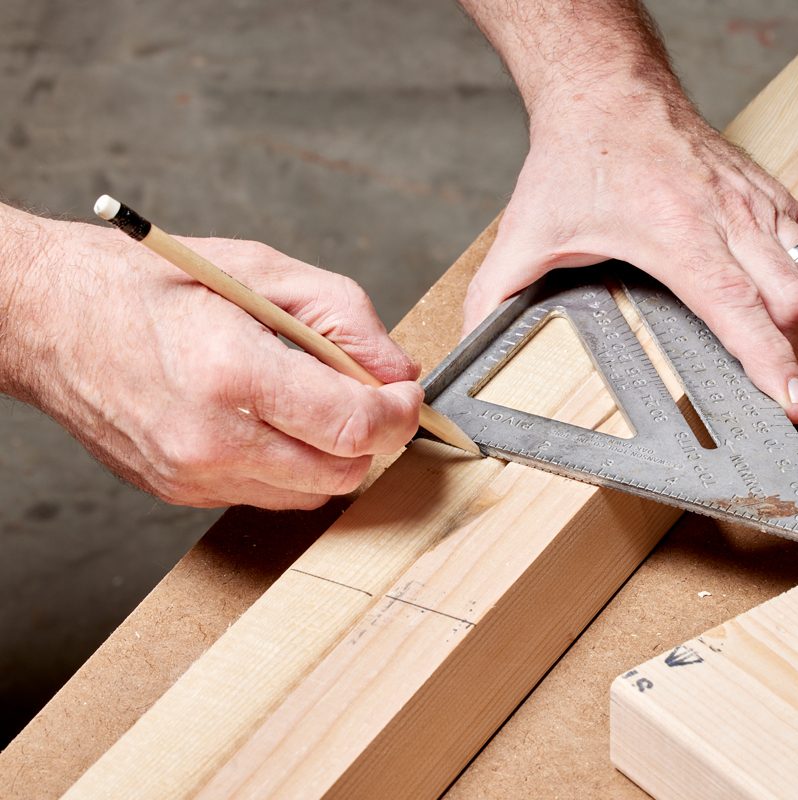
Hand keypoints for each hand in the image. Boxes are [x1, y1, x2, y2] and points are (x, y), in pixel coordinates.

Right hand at [0, 208, 421, 508]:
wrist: (50, 319)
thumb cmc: (149, 285)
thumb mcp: (263, 271)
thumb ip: (345, 320)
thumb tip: (397, 371)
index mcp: (232, 374)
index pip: (353, 428)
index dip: (397, 414)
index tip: (403, 395)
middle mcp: (211, 440)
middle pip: (342, 472)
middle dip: (372, 436)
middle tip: (367, 395)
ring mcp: (192, 476)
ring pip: (311, 494)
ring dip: (332, 455)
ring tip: (312, 402)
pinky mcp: (181, 493)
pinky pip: (267, 495)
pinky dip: (289, 464)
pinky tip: (269, 420)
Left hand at [462, 88, 797, 423]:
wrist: (609, 88)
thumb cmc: (577, 157)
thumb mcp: (527, 232)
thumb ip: (495, 295)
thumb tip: (469, 350)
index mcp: (678, 237)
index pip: (745, 311)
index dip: (776, 365)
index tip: (796, 406)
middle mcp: (730, 219)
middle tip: (782, 398)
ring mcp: (759, 204)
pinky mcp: (772, 193)